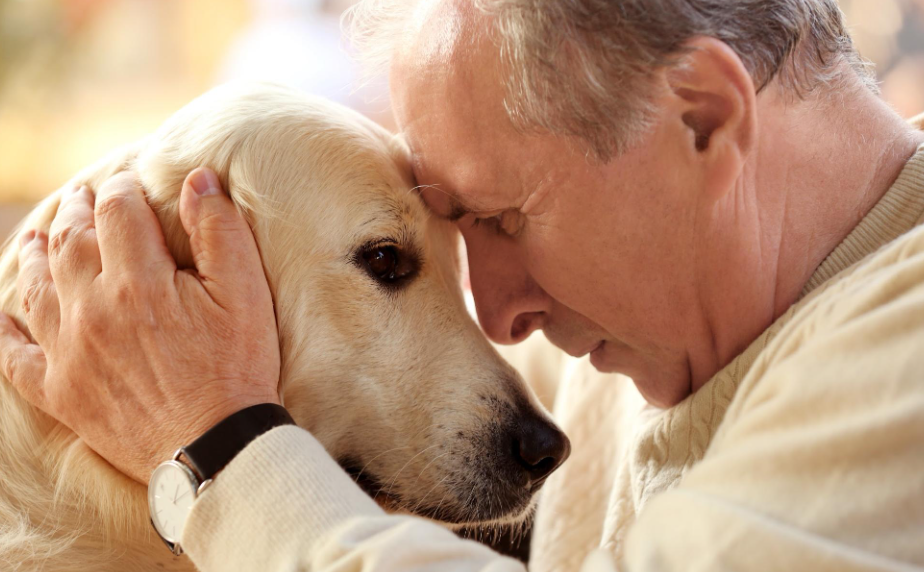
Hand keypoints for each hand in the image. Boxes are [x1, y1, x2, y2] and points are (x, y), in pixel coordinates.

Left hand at [0, 168, 280, 482]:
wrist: (215, 446)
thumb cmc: (238, 367)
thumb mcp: (245, 293)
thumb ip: (219, 231)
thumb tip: (197, 179)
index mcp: (138, 281)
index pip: (117, 212)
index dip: (122, 190)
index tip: (129, 184)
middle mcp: (91, 310)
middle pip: (70, 242)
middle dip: (77, 213)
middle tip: (82, 198)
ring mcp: (69, 353)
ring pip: (35, 287)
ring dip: (35, 255)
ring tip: (38, 237)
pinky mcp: (60, 392)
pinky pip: (14, 355)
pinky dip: (4, 330)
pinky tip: (3, 314)